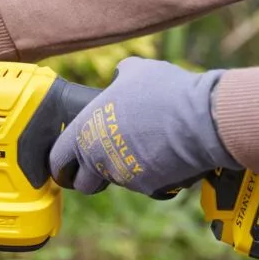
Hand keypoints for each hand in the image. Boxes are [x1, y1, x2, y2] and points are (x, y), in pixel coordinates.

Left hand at [48, 57, 241, 196]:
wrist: (200, 119)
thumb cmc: (164, 91)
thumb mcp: (135, 71)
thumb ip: (120, 77)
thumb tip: (120, 75)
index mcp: (84, 131)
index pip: (57, 158)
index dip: (62, 162)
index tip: (68, 162)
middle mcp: (97, 157)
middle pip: (83, 183)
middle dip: (89, 178)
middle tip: (103, 164)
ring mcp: (122, 175)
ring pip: (116, 182)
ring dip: (124, 171)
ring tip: (144, 149)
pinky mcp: (147, 187)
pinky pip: (144, 185)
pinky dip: (151, 175)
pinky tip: (165, 156)